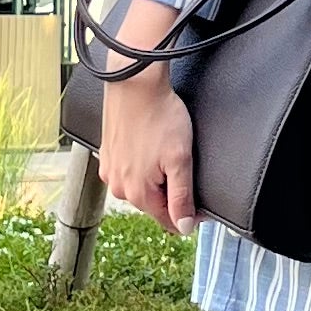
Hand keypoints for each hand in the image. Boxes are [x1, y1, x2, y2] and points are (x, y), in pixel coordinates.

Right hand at [99, 5, 195, 229]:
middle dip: (171, 193)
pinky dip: (142, 164)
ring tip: (167, 153)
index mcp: (137, 193)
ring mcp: (109, 170)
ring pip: (141, 187)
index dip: (189, 215)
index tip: (203, 204)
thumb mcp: (180, 160)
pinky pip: (129, 170)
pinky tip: (151, 146)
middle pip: (154, 204)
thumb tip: (184, 227)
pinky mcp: (106, 154)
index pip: (168, 220)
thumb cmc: (160, 117)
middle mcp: (118, 187)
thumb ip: (182, 197)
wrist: (135, 83)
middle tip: (185, 167)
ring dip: (156, 178)